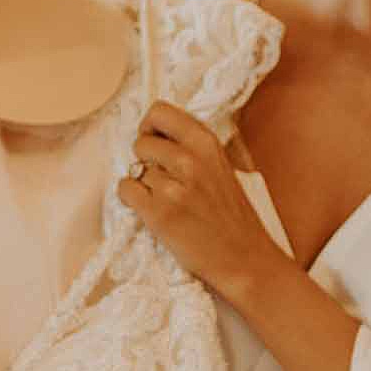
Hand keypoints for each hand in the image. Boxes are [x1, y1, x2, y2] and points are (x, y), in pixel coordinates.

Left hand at [116, 101, 291, 301]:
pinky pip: (126, 190)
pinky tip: (152, 209)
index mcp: (207, 144)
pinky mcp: (159, 214)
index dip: (149, 127)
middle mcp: (190, 161)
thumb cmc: (232, 216)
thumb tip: (154, 133)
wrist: (244, 258)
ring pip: (134, 169)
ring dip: (143, 184)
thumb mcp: (221, 167)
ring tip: (165, 200)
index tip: (155, 142)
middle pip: (141, 143)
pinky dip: (132, 200)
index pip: (159, 112)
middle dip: (144, 160)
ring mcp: (174, 187)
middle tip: (161, 179)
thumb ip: (192, 147)